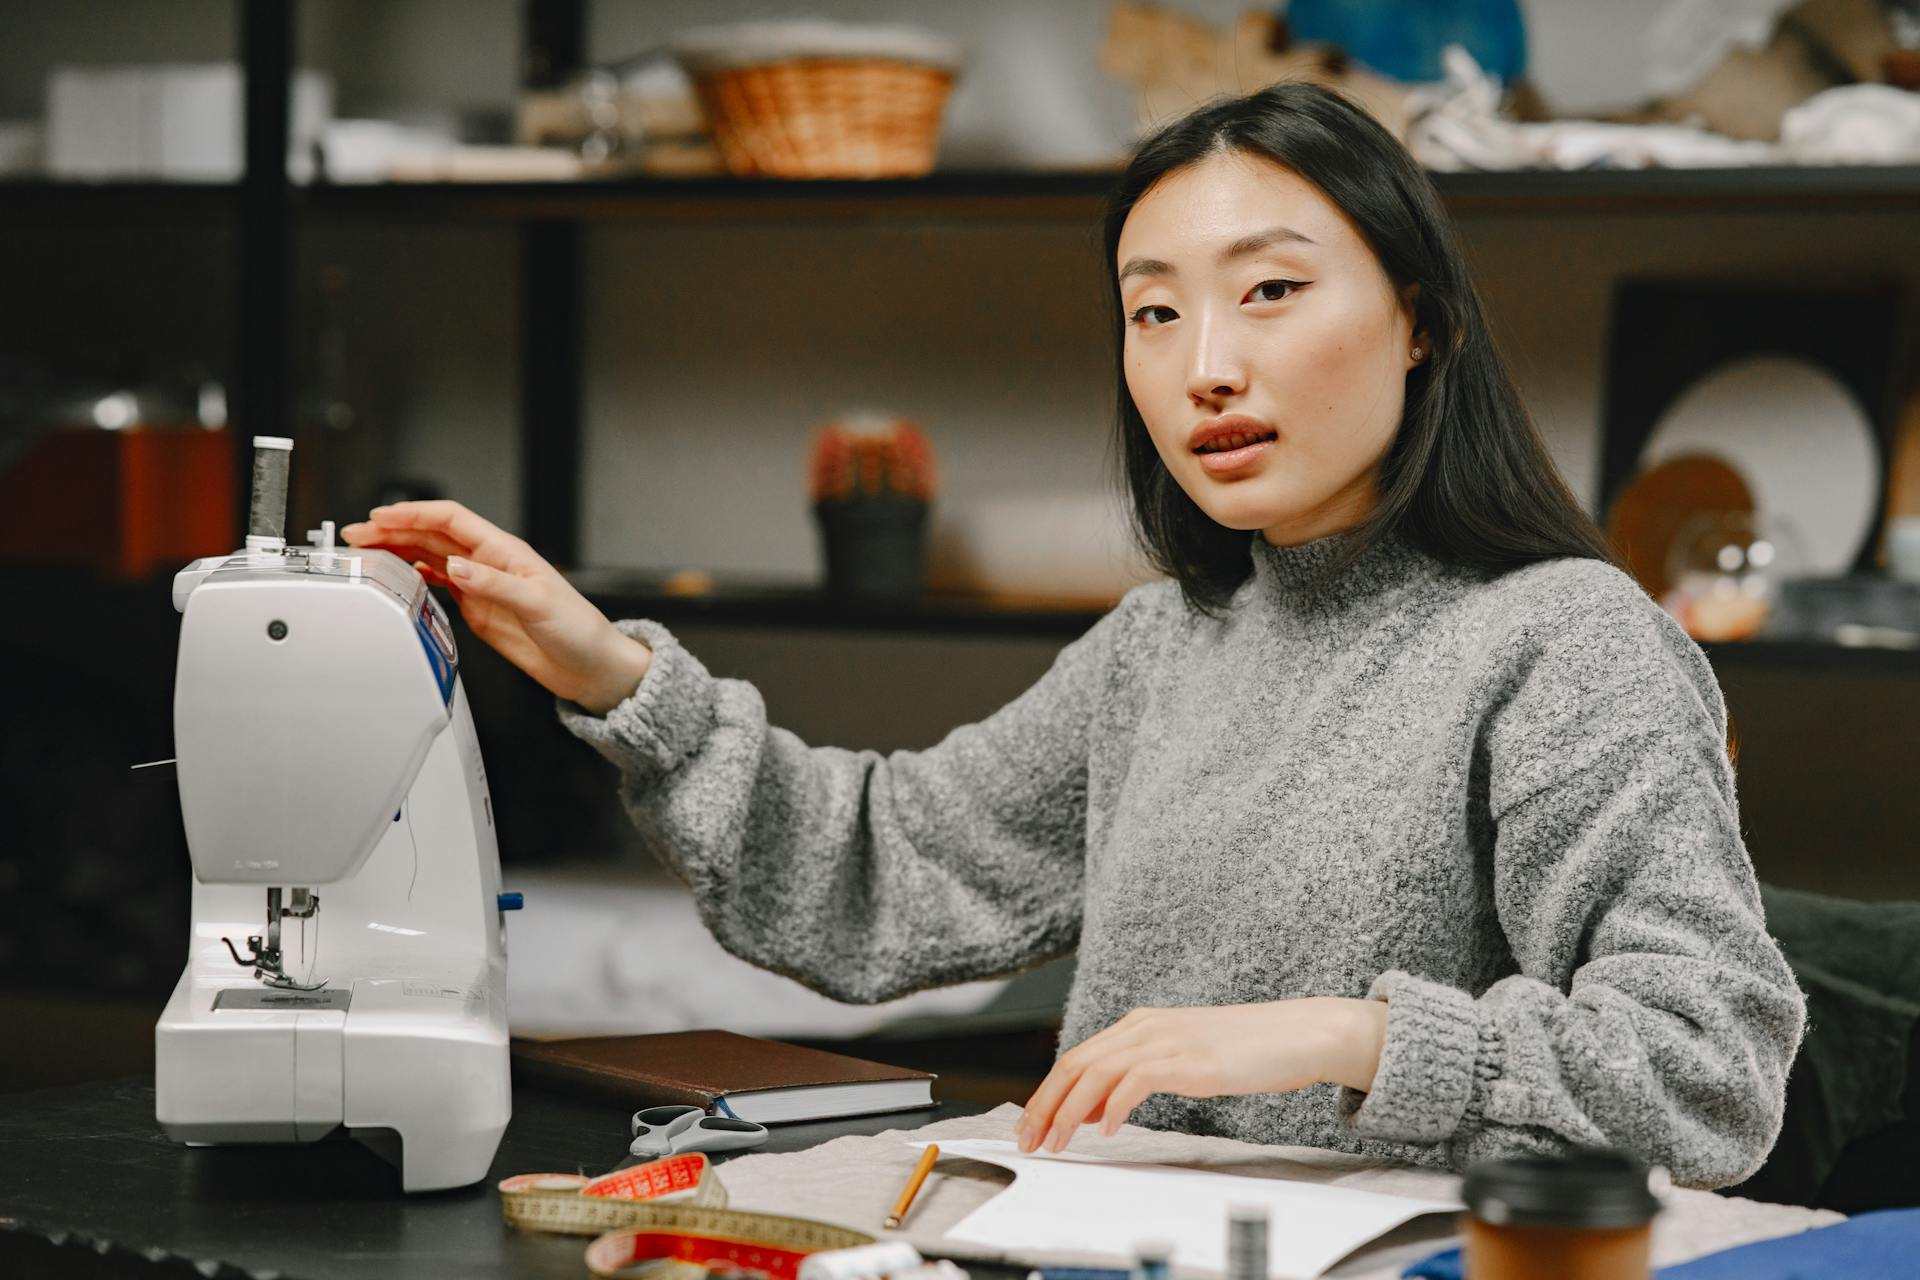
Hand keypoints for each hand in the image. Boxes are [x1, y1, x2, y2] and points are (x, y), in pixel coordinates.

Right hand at [340, 500, 652, 714]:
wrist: (589, 667)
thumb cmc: (578, 630)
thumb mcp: (537, 604)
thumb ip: (494, 584)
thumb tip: (455, 565)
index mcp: (505, 552)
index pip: (451, 520)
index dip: (414, 514)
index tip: (381, 517)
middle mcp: (491, 564)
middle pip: (433, 536)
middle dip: (394, 531)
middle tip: (358, 535)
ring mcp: (482, 585)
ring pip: (431, 557)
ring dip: (399, 551)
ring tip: (367, 552)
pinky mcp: (479, 608)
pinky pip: (440, 584)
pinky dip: (416, 576)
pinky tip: (399, 574)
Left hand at [1014, 997, 1387, 1152]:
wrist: (1297, 1032)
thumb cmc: (1245, 1050)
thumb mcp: (1181, 1059)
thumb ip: (1139, 1076)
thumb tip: (1098, 1109)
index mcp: (1140, 1024)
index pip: (1077, 1057)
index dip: (1047, 1092)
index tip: (1031, 1125)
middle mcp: (1145, 1026)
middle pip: (1074, 1063)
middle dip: (1044, 1104)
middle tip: (1029, 1140)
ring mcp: (1166, 1039)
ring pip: (1095, 1072)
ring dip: (1068, 1111)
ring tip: (1057, 1142)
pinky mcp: (1187, 1058)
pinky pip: (1135, 1080)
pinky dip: (1113, 1105)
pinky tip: (1106, 1129)